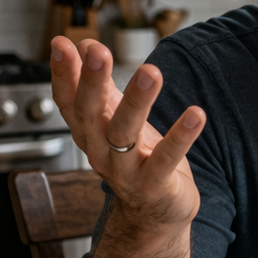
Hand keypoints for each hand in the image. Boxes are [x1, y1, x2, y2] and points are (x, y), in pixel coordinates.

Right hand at [50, 37, 205, 234]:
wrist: (155, 213)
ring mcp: (126, 171)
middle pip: (89, 114)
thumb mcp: (114, 120)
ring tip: (151, 72)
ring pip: (124, 134)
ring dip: (137, 102)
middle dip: (91, 82)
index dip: (62, 74)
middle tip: (97, 52)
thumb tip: (84, 45)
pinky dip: (181, 137)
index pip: (67, 101)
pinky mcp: (154, 185)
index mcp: (88, 132)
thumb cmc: (136, 159)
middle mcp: (100, 151)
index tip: (62, 43)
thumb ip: (100, 86)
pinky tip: (195, 114)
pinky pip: (166, 159)